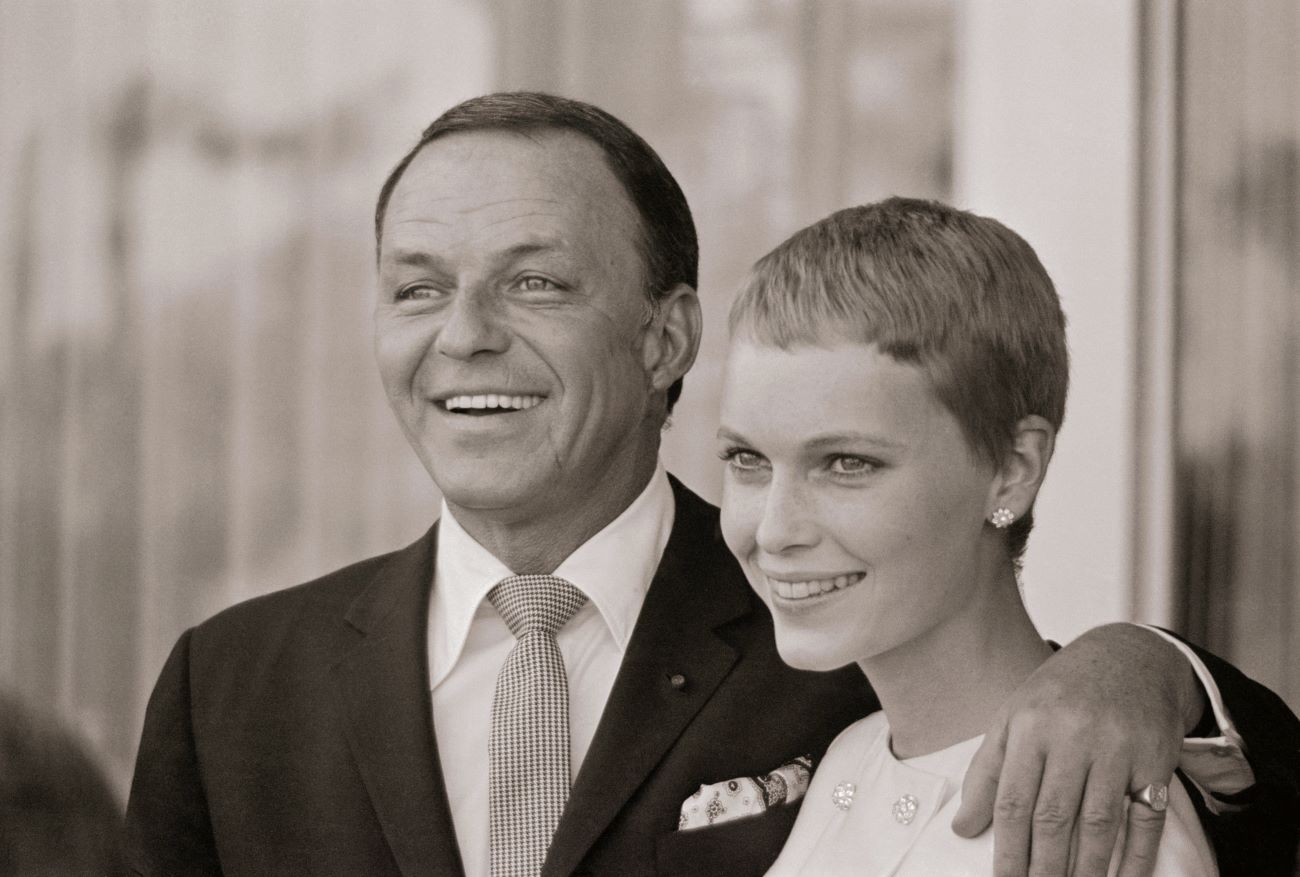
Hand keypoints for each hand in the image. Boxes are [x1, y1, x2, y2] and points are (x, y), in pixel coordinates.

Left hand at [952, 623, 1204, 875]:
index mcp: (1030, 725)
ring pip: (1099, 823)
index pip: (1013, 799)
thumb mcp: (1013, 718)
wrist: (1129, 656)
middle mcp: (1074, 735)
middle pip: (1054, 816)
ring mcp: (1118, 748)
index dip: (1006, 848)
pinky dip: (1137, 859)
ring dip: (1085, 871)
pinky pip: (1146, 820)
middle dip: (1042, 868)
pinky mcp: (1156, 761)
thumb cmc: (1059, 694)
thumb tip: (962, 828)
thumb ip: (987, 772)